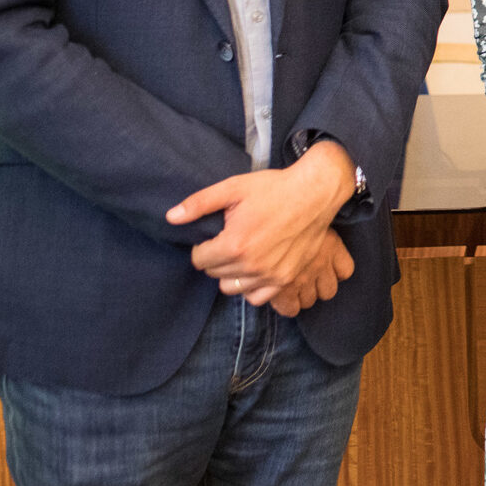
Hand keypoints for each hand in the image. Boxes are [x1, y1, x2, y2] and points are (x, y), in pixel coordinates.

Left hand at [167, 141, 356, 306]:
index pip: (199, 260)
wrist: (315, 193)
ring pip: (232, 288)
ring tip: (241, 255)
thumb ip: (199, 204)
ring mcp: (270, 274)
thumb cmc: (274, 188)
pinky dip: (251, 287)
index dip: (203, 246)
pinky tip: (254, 269)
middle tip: (229, 241)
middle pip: (214, 274)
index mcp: (234, 244)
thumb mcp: (233, 188)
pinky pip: (256, 298)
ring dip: (231, 274)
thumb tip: (170, 217)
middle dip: (216, 259)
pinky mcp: (285, 278)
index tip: (215, 235)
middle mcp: (251, 265)